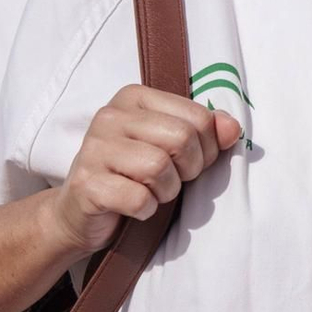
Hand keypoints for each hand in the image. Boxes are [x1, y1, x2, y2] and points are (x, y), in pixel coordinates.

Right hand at [49, 87, 241, 258]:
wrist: (79, 213)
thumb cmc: (132, 175)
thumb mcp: (169, 146)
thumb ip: (204, 132)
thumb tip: (232, 129)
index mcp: (134, 97)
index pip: (198, 117)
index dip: (207, 148)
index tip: (189, 162)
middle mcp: (110, 116)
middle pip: (182, 139)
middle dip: (188, 169)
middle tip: (173, 180)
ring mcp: (93, 148)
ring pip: (159, 167)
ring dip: (166, 191)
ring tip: (152, 193)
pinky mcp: (86, 184)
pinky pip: (138, 198)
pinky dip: (146, 210)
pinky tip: (134, 208)